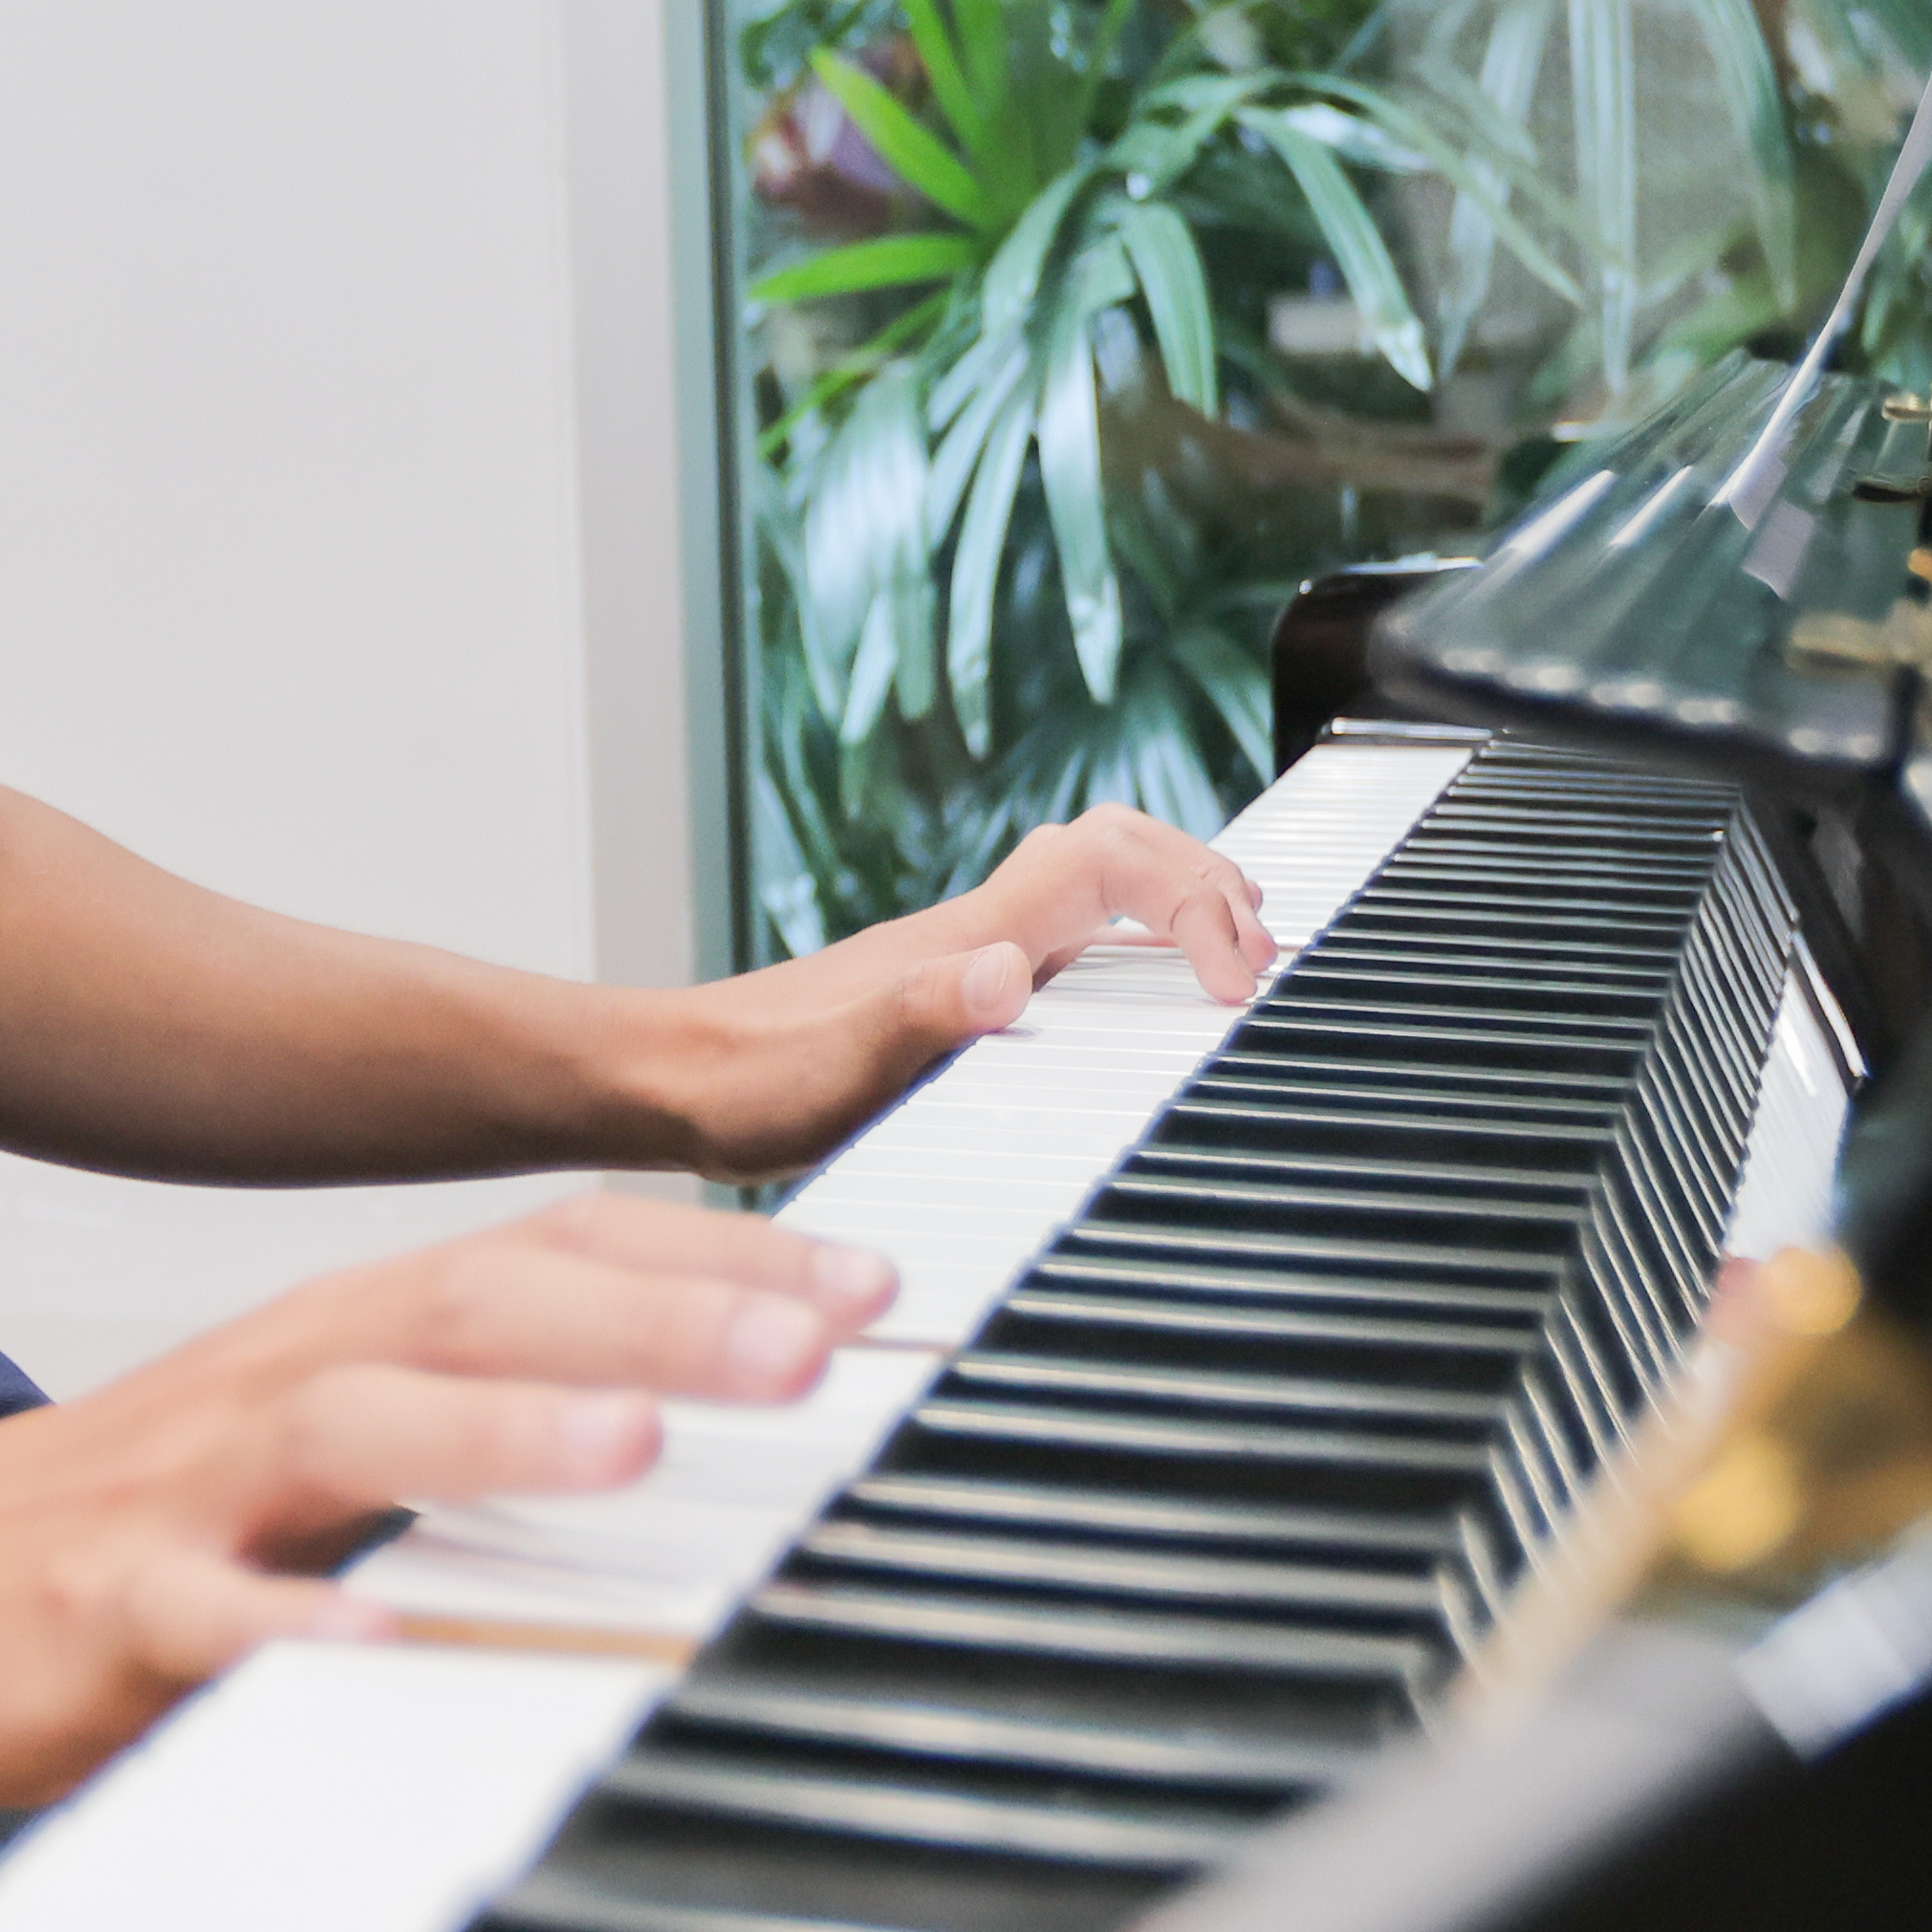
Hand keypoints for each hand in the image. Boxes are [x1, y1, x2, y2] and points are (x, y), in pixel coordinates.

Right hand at [0, 1194, 894, 1805]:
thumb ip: (490, 1423)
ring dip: (500, 1427)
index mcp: (352, 1333)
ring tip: (633, 1438)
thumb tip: (706, 1409)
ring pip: (354, 1422)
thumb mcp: (325, 1444)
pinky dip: (295, 1629)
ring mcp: (195, 1490)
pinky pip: (207, 1615)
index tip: (876, 1287)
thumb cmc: (138, 1523)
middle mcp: (285, 1377)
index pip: (552, 1252)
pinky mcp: (108, 1610)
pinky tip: (378, 1651)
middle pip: (480, 1303)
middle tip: (819, 1346)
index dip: (715, 1259)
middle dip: (658, 1312)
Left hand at [651, 805, 1274, 1180]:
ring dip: (1172, 900)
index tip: (1238, 982)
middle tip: (1263, 947)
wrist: (668, 1084)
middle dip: (1204, 878)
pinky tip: (1134, 1001)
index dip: (1191, 901)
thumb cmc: (746, 1083)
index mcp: (971, 937)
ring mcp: (963, 956)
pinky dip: (1126, 945)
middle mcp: (977, 931)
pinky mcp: (951, 992)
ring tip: (1233, 952)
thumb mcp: (836, 1068)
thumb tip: (1006, 973)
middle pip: (1116, 847)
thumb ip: (922, 1017)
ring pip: (1093, 883)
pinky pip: (1065, 937)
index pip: (1111, 865)